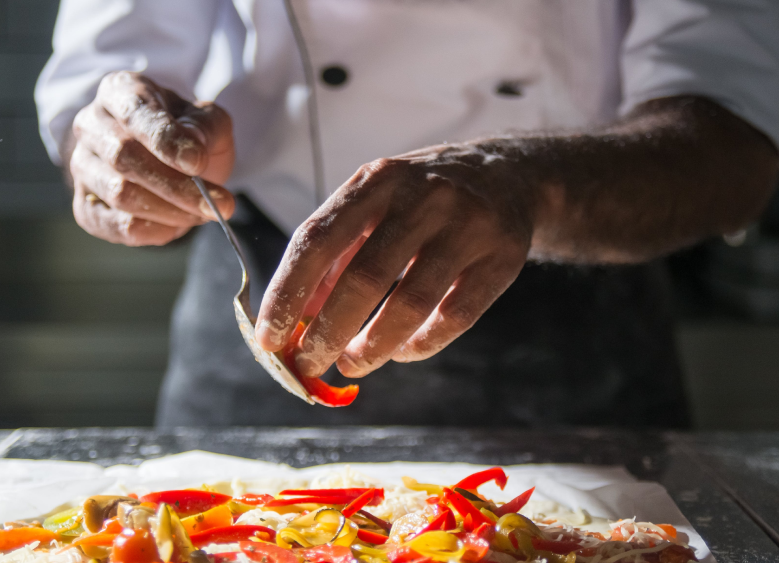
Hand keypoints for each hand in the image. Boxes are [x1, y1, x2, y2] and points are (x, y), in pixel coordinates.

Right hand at [65, 71, 235, 245]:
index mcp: (120, 91)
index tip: (197, 162)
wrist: (167, 160)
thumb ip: (206, 126)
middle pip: (123, 157)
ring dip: (170, 211)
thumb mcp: (207, 120)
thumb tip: (193, 146)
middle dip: (176, 186)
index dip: (165, 140)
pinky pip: (113, 224)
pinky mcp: (85, 205)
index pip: (135, 112)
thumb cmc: (185, 134)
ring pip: (119, 193)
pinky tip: (177, 226)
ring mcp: (83, 166)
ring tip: (204, 214)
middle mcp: (91, 125)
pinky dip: (150, 231)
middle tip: (218, 204)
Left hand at [255, 148, 535, 378]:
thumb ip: (336, 251)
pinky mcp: (501, 259)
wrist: (509, 174)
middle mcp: (422, 198)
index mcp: (377, 180)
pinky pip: (456, 316)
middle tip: (308, 364)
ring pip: (411, 303)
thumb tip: (296, 315)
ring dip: (373, 346)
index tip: (269, 337)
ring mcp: (467, 227)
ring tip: (351, 364)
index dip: (287, 293)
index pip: (318, 239)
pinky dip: (421, 344)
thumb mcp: (375, 201)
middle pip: (364, 278)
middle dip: (328, 331)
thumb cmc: (424, 197)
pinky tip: (401, 353)